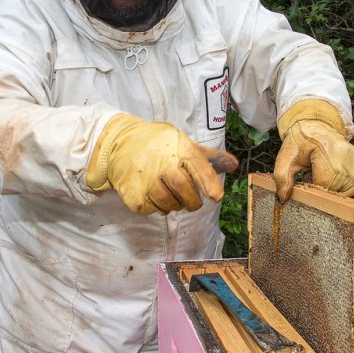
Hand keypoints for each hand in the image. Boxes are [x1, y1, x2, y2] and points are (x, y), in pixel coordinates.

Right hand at [86, 114, 237, 214]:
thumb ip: (207, 157)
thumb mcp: (182, 143)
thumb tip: (234, 164)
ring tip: (170, 194)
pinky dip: (157, 207)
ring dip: (175, 205)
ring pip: (169, 204)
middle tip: (192, 202)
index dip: (208, 182)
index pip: (197, 165)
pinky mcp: (132, 194)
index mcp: (178, 147)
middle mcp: (161, 163)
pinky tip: (154, 194)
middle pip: (184, 190)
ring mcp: (145, 179)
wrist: (119, 142)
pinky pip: (152, 210)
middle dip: (192, 201)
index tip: (217, 196)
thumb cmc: (157, 144)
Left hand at [274, 100, 353, 202]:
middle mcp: (343, 152)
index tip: (305, 180)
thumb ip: (281, 178)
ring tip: (320, 174)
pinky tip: (330, 176)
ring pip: (345, 190)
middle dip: (320, 188)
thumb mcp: (285, 157)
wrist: (312, 125)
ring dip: (330, 188)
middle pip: (334, 188)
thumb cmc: (299, 142)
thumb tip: (282, 199)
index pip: (323, 182)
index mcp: (325, 148)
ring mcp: (353, 156)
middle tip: (311, 175)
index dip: (312, 187)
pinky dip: (341, 187)